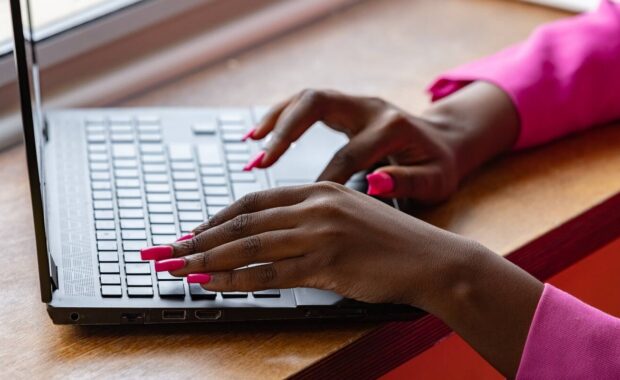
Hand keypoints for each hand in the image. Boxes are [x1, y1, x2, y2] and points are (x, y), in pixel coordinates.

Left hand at [162, 182, 479, 306]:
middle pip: (242, 223)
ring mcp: (321, 234)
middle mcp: (315, 206)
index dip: (215, 219)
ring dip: (206, 260)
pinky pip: (270, 274)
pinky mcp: (328, 263)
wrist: (433, 259)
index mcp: (318, 190)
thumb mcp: (349, 215)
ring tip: (175, 270)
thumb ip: (310, 219)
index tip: (190, 233)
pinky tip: (212, 285)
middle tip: (164, 252)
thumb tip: (270, 238)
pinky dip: (236, 280)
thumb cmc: (391, 241)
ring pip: (249, 247)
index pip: (252, 202)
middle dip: (197, 239)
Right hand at [245, 89, 461, 202]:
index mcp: (391, 128)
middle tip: (262, 159)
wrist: (445, 140)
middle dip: (286, 130)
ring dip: (276, 118)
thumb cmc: (438, 166)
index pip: (349, 154)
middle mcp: (369, 108)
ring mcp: (355, 103)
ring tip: (250, 144)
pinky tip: (258, 136)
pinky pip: (305, 104)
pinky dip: (280, 117)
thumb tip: (375, 183)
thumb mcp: (435, 181)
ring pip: (307, 97)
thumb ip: (408, 182)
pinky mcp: (344, 107)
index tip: (303, 208)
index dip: (325, 180)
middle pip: (318, 103)